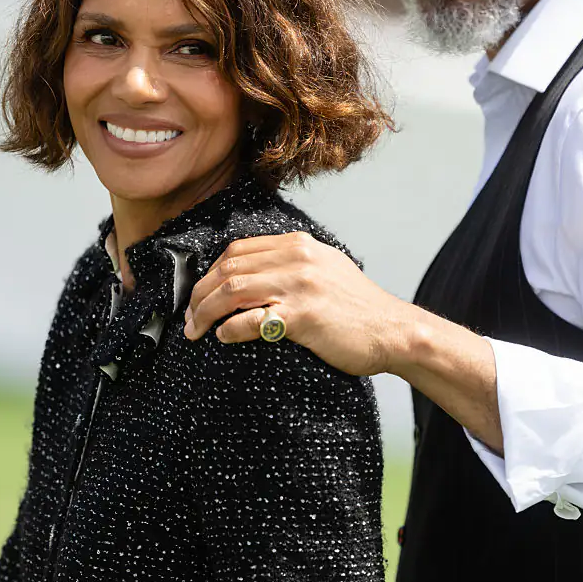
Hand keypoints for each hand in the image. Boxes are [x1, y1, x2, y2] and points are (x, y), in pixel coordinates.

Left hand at [183, 231, 419, 376]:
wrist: (393, 330)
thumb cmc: (358, 308)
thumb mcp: (326, 268)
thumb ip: (293, 263)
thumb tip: (253, 273)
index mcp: (300, 244)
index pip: (238, 249)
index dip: (209, 272)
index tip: (199, 294)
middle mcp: (297, 258)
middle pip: (228, 268)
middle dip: (199, 294)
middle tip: (189, 318)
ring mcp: (300, 285)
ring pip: (232, 290)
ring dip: (205, 312)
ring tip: (195, 330)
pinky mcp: (303, 316)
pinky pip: (252, 320)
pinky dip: (230, 329)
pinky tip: (223, 337)